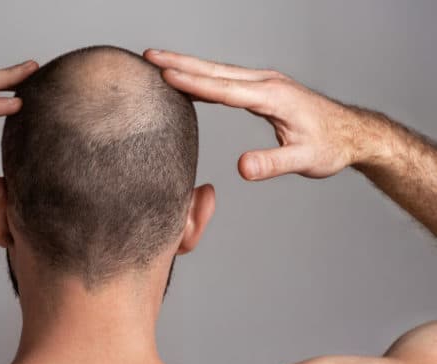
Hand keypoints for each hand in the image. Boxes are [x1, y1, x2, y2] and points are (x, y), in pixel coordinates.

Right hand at [144, 49, 367, 180]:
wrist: (352, 134)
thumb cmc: (330, 147)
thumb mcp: (305, 160)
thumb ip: (273, 163)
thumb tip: (242, 168)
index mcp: (273, 97)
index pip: (225, 89)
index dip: (194, 83)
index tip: (166, 75)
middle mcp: (266, 83)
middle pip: (215, 71)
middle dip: (181, 63)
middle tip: (149, 56)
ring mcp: (264, 83)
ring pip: (218, 71)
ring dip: (187, 66)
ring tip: (158, 62)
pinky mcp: (262, 89)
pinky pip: (225, 80)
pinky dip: (202, 78)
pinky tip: (187, 81)